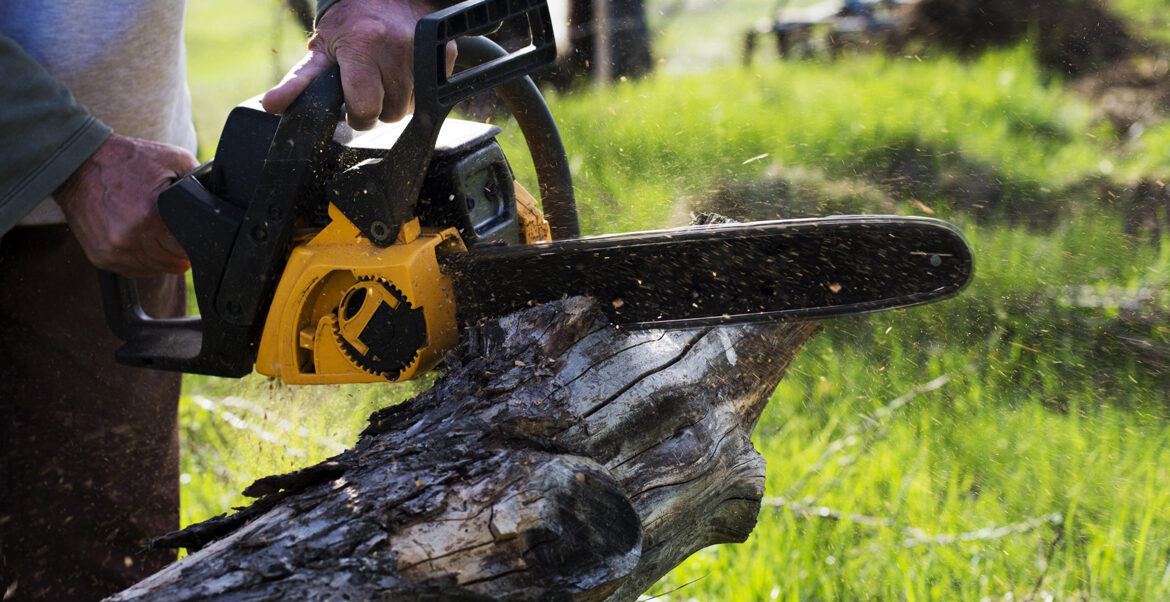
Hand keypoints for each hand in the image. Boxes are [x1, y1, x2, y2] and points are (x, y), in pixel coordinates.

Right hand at [55, 133, 197, 277]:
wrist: (77, 163)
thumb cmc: (127, 160)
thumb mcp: (172, 158)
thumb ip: (199, 179)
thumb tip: (217, 196)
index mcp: (151, 216)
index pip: (186, 249)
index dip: (196, 245)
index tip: (197, 238)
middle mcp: (130, 237)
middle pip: (171, 263)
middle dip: (180, 252)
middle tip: (180, 237)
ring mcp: (113, 250)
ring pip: (153, 270)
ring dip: (162, 259)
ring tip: (161, 238)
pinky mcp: (100, 256)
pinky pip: (132, 270)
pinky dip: (142, 261)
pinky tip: (143, 243)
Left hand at [261, 0, 456, 129]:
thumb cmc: (351, 26)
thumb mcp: (321, 51)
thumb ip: (298, 83)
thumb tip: (272, 106)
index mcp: (363, 46)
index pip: (365, 108)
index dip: (357, 113)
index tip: (353, 103)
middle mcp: (396, 48)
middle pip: (390, 113)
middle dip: (378, 107)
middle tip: (369, 86)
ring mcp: (424, 51)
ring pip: (411, 108)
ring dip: (397, 100)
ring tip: (386, 77)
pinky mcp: (445, 53)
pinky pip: (431, 93)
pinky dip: (417, 89)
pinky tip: (404, 70)